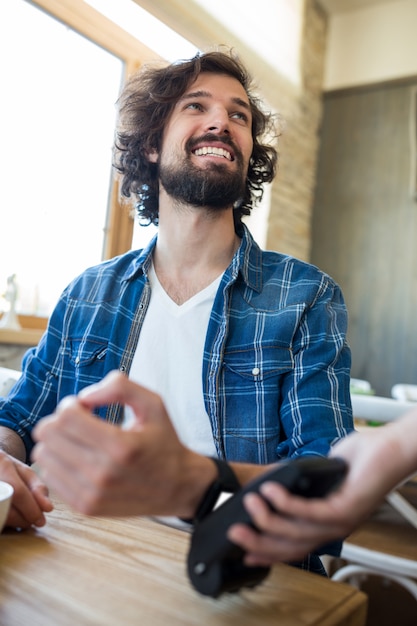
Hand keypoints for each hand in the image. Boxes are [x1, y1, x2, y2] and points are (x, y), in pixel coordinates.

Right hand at [0, 451, 52, 528]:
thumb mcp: (25, 472)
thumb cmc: (6, 469)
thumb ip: (38, 488)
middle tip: (31, 521)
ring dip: (12, 523)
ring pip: (0, 515)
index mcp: (1, 463)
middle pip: (5, 506)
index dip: (31, 509)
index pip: (17, 491)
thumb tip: (48, 508)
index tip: (41, 520)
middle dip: (22, 519)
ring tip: (21, 520)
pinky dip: (3, 522)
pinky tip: (8, 517)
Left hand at [32, 371, 214, 517]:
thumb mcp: (154, 404)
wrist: (177, 487)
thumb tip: (84, 396)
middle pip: (48, 434)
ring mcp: (91, 494)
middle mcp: (103, 473)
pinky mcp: (85, 507)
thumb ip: (121, 386)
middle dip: (60, 420)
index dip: (71, 404)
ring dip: (57, 442)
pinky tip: (81, 458)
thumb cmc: (163, 441)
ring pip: (43, 456)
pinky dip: (59, 463)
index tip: (87, 408)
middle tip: (81, 422)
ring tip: (81, 441)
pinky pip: (49, 477)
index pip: (65, 417)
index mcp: (121, 446)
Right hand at [227, 423, 408, 565]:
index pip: (294, 548)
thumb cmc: (360, 459)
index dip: (267, 553)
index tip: (243, 553)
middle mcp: (335, 530)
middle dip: (258, 542)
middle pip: (290, 547)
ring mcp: (341, 521)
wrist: (390, 448)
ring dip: (268, 519)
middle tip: (234, 532)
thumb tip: (272, 483)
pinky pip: (311, 512)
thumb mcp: (320, 475)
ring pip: (297, 532)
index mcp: (327, 525)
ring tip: (248, 503)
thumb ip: (300, 485)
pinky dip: (287, 503)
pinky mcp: (346, 508)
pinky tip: (270, 491)